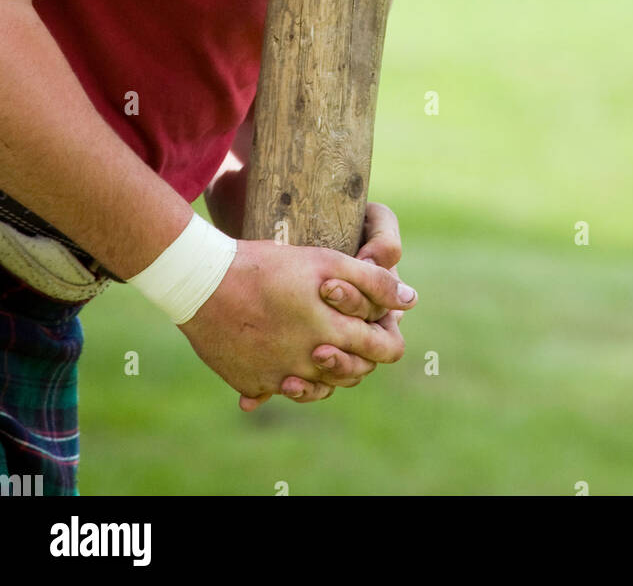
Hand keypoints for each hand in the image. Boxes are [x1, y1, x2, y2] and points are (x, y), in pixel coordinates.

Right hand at [178, 237, 416, 409]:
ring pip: (323, 388)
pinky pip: (284, 392)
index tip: (381, 320)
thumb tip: (411, 300)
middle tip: (352, 328)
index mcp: (331, 333)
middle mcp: (308, 365)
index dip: (389, 334)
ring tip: (324, 340)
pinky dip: (291, 378)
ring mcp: (278, 379)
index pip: (383, 350)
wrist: (201, 282)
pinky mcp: (252, 384)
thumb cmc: (268, 265)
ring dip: (331, 368)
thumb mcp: (325, 261)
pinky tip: (288, 355)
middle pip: (356, 372)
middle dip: (363, 352)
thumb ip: (372, 281)